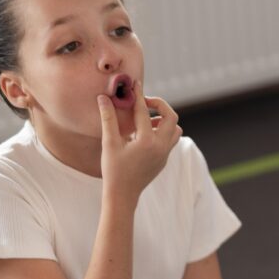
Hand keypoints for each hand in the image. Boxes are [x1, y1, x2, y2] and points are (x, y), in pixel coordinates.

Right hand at [96, 81, 182, 201]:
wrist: (123, 195)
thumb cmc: (113, 170)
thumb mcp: (109, 143)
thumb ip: (108, 118)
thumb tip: (103, 97)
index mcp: (147, 141)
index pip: (145, 111)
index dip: (138, 95)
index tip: (135, 84)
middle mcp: (161, 146)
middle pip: (171, 116)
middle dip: (159, 105)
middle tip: (144, 102)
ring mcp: (165, 154)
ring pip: (175, 129)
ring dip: (164, 119)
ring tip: (146, 119)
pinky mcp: (164, 159)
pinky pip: (171, 140)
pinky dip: (163, 131)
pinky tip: (145, 132)